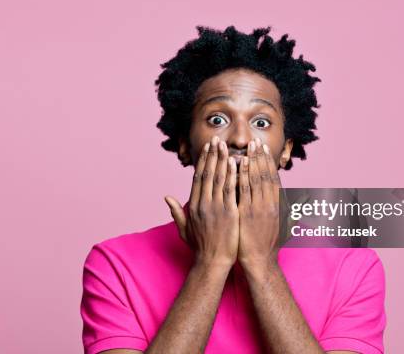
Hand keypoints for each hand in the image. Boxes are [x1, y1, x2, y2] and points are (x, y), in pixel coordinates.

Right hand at [165, 136, 238, 268]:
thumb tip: (167, 197)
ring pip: (219, 179)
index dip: (203, 161)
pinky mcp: (229, 213)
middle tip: (217, 139)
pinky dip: (234, 176)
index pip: (198, 178)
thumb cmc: (201, 248)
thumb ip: (176, 212)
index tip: (207, 148)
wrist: (213, 263)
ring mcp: (216, 208)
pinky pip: (232, 190)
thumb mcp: (184, 229)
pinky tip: (237, 163)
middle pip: (208, 174)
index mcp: (194, 206)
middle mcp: (203, 204)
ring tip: (226, 146)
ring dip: (222, 160)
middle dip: (213, 155)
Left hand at [237, 137, 281, 271]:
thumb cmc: (269, 245)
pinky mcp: (247, 214)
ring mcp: (259, 208)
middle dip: (260, 157)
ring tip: (247, 148)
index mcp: (278, 205)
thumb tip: (301, 199)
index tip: (265, 150)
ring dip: (252, 162)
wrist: (260, 261)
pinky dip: (241, 176)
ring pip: (255, 180)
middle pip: (265, 175)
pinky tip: (238, 165)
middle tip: (255, 142)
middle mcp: (270, 204)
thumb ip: (288, 209)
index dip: (269, 163)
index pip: (274, 178)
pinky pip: (244, 191)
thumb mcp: (283, 225)